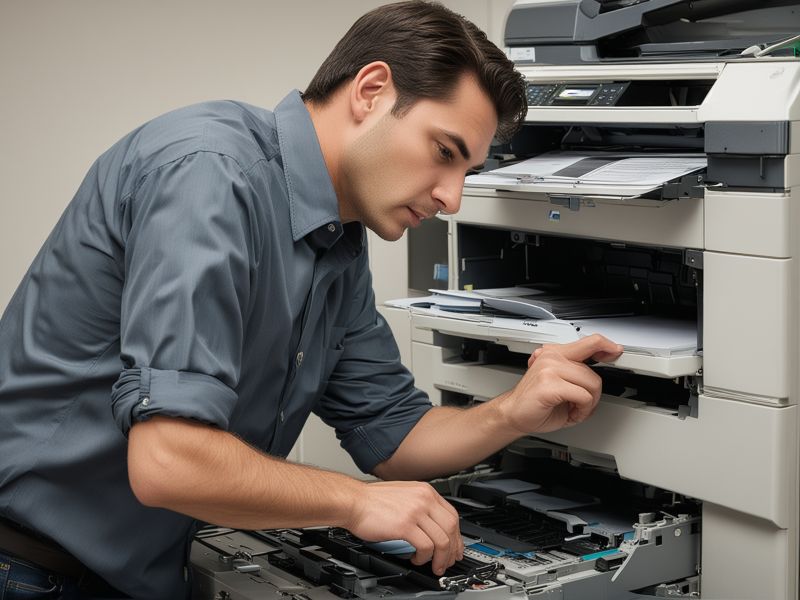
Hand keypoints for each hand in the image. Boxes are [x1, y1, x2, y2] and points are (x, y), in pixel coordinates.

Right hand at [343, 480, 461, 574]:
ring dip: (440, 558)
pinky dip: (424, 557)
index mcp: (425, 491)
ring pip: (442, 539)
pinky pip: (426, 546)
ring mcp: (415, 511)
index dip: (457, 534)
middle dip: (453, 549)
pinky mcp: (405, 525)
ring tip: (434, 566)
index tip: (455, 546)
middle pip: (451, 527)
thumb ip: (420, 505)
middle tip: (448, 561)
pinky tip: (416, 559)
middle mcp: (423, 499)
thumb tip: (431, 524)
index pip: (452, 514)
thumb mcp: (403, 494)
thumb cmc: (372, 500)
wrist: (354, 501)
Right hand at [499, 334, 622, 433]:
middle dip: (594, 393)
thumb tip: (600, 374)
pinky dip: (582, 410)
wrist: (513, 415)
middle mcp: (552, 357)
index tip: (615, 351)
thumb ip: (578, 374)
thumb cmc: (537, 403)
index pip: (588, 342)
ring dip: (588, 403)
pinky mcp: (549, 384)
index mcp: (555, 353)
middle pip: (594, 372)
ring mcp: (549, 368)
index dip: (606, 346)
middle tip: (582, 404)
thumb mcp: (561, 383)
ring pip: (591, 383)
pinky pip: (583, 396)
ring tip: (574, 409)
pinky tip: (571, 413)